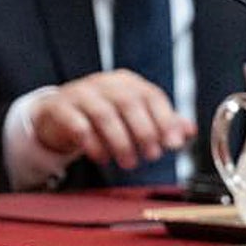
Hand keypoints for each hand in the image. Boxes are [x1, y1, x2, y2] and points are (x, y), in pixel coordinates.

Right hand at [30, 70, 194, 170]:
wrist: (57, 113)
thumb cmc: (101, 114)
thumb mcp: (131, 115)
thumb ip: (160, 122)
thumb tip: (188, 130)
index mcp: (126, 82)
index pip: (150, 95)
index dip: (165, 119)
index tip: (173, 144)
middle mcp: (104, 83)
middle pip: (128, 102)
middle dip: (144, 131)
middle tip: (151, 156)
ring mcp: (80, 93)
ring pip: (103, 113)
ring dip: (120, 141)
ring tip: (129, 162)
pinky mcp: (60, 108)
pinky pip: (77, 124)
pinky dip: (93, 144)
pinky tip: (102, 157)